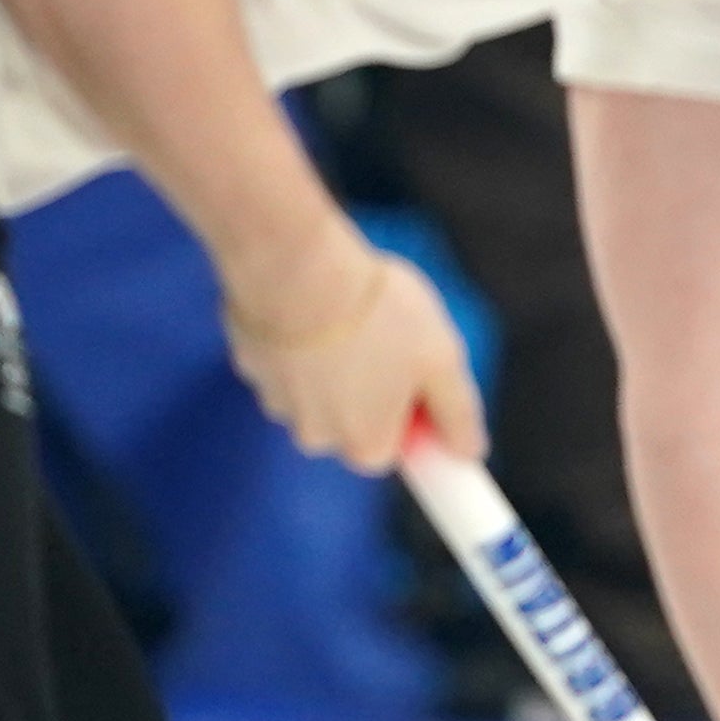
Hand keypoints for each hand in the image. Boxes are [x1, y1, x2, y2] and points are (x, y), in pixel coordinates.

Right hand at [222, 235, 480, 476]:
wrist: (296, 269)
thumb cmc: (378, 316)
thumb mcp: (442, 362)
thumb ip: (458, 414)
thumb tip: (469, 451)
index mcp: (365, 447)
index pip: (399, 445)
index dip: (414, 409)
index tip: (420, 373)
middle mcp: (316, 437)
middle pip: (358, 418)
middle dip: (376, 384)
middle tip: (392, 334)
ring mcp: (276, 401)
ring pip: (320, 388)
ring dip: (338, 360)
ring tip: (351, 316)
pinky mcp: (250, 364)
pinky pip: (289, 358)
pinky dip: (303, 339)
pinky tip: (314, 307)